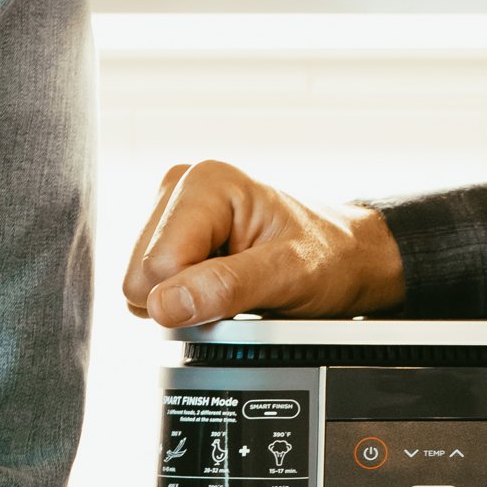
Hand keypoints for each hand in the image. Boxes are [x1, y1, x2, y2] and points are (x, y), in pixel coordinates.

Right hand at [123, 161, 406, 327]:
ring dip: (188, 299)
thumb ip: (225, 287)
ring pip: (140, 287)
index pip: (156, 266)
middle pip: (139, 277)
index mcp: (206, 183)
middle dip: (188, 298)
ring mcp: (170, 213)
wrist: (346, 258)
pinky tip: (219, 281)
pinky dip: (186, 297)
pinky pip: (151, 289)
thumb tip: (164, 303)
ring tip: (234, 281)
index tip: (243, 288)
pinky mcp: (168, 237)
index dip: (195, 295)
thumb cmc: (329, 258)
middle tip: (240, 288)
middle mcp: (180, 189)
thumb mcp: (289, 275)